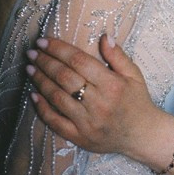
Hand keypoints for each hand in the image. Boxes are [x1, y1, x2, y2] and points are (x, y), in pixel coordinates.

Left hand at [26, 35, 158, 156]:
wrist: (143, 135)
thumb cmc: (138, 101)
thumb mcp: (134, 75)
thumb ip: (118, 55)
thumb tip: (103, 36)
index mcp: (112, 85)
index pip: (79, 61)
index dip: (58, 49)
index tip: (43, 41)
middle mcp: (98, 103)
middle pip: (65, 77)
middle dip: (45, 62)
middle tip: (31, 52)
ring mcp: (88, 122)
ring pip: (57, 98)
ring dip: (41, 81)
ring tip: (30, 69)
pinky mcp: (80, 137)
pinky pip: (56, 122)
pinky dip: (43, 109)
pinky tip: (33, 96)